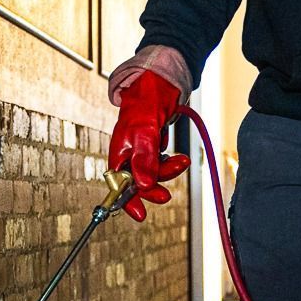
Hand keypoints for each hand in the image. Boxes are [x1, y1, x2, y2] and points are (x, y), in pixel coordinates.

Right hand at [108, 70, 190, 221]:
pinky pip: (162, 164)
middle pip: (141, 182)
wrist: (158, 85)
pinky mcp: (153, 149)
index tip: (140, 215)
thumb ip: (144, 159)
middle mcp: (128, 156)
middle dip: (156, 184)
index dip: (128, 201)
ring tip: (182, 160)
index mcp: (118, 154)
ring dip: (169, 171)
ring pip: (155, 174)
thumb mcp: (144, 133)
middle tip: (167, 193)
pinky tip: (177, 155)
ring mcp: (141, 153)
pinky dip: (171, 163)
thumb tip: (143, 185)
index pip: (120, 185)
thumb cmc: (144, 104)